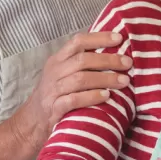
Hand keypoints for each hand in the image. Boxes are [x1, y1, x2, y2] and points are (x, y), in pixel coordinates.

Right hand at [17, 31, 132, 145]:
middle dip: (108, 60)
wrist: (32, 121)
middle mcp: (54, 72)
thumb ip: (82, 63)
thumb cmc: (56, 94)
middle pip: (82, 60)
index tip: (119, 38)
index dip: (99, 38)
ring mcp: (53, 90)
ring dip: (105, 79)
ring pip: (80, 79)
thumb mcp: (63, 73)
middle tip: (128, 63)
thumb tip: (115, 51)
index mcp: (58, 59)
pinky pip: (74, 100)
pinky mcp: (54, 109)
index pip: (78, 41)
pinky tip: (106, 96)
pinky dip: (92, 97)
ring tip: (124, 81)